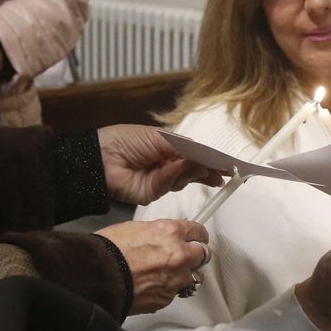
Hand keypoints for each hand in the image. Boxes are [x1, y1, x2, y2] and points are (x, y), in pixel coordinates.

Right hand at [96, 218, 209, 312]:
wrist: (97, 277)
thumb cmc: (109, 251)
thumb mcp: (135, 228)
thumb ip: (159, 232)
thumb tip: (168, 236)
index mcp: (171, 232)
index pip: (199, 232)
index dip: (196, 235)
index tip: (196, 237)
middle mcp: (179, 255)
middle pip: (204, 254)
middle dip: (196, 254)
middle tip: (185, 254)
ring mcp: (175, 279)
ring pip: (194, 276)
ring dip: (185, 273)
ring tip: (168, 273)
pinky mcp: (168, 298)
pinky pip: (176, 291)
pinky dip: (169, 288)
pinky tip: (153, 284)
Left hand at [98, 124, 225, 204]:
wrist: (101, 157)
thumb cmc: (126, 140)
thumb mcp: (159, 137)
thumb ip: (183, 146)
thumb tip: (203, 152)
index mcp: (169, 149)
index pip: (195, 155)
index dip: (211, 159)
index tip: (228, 163)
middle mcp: (167, 165)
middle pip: (194, 170)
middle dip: (210, 170)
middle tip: (225, 172)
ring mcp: (161, 180)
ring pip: (185, 178)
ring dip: (194, 171)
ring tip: (202, 166)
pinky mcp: (154, 193)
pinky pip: (170, 184)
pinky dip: (176, 174)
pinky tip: (178, 166)